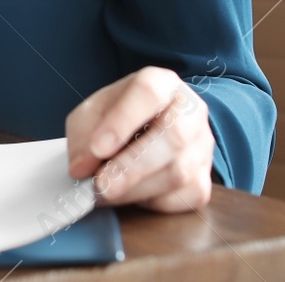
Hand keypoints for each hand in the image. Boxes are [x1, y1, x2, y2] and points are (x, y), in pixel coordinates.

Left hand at [65, 66, 213, 212]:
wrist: (145, 132)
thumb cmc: (118, 118)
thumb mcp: (92, 114)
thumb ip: (82, 136)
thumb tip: (81, 169)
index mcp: (162, 83)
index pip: (148, 93)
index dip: (122, 121)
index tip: (97, 148)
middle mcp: (190, 111)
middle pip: (173, 136)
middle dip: (132, 166)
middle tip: (101, 184)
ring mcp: (202, 147)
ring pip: (179, 173)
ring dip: (135, 189)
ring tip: (104, 192)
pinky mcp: (204, 181)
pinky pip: (183, 198)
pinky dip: (151, 202)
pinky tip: (131, 194)